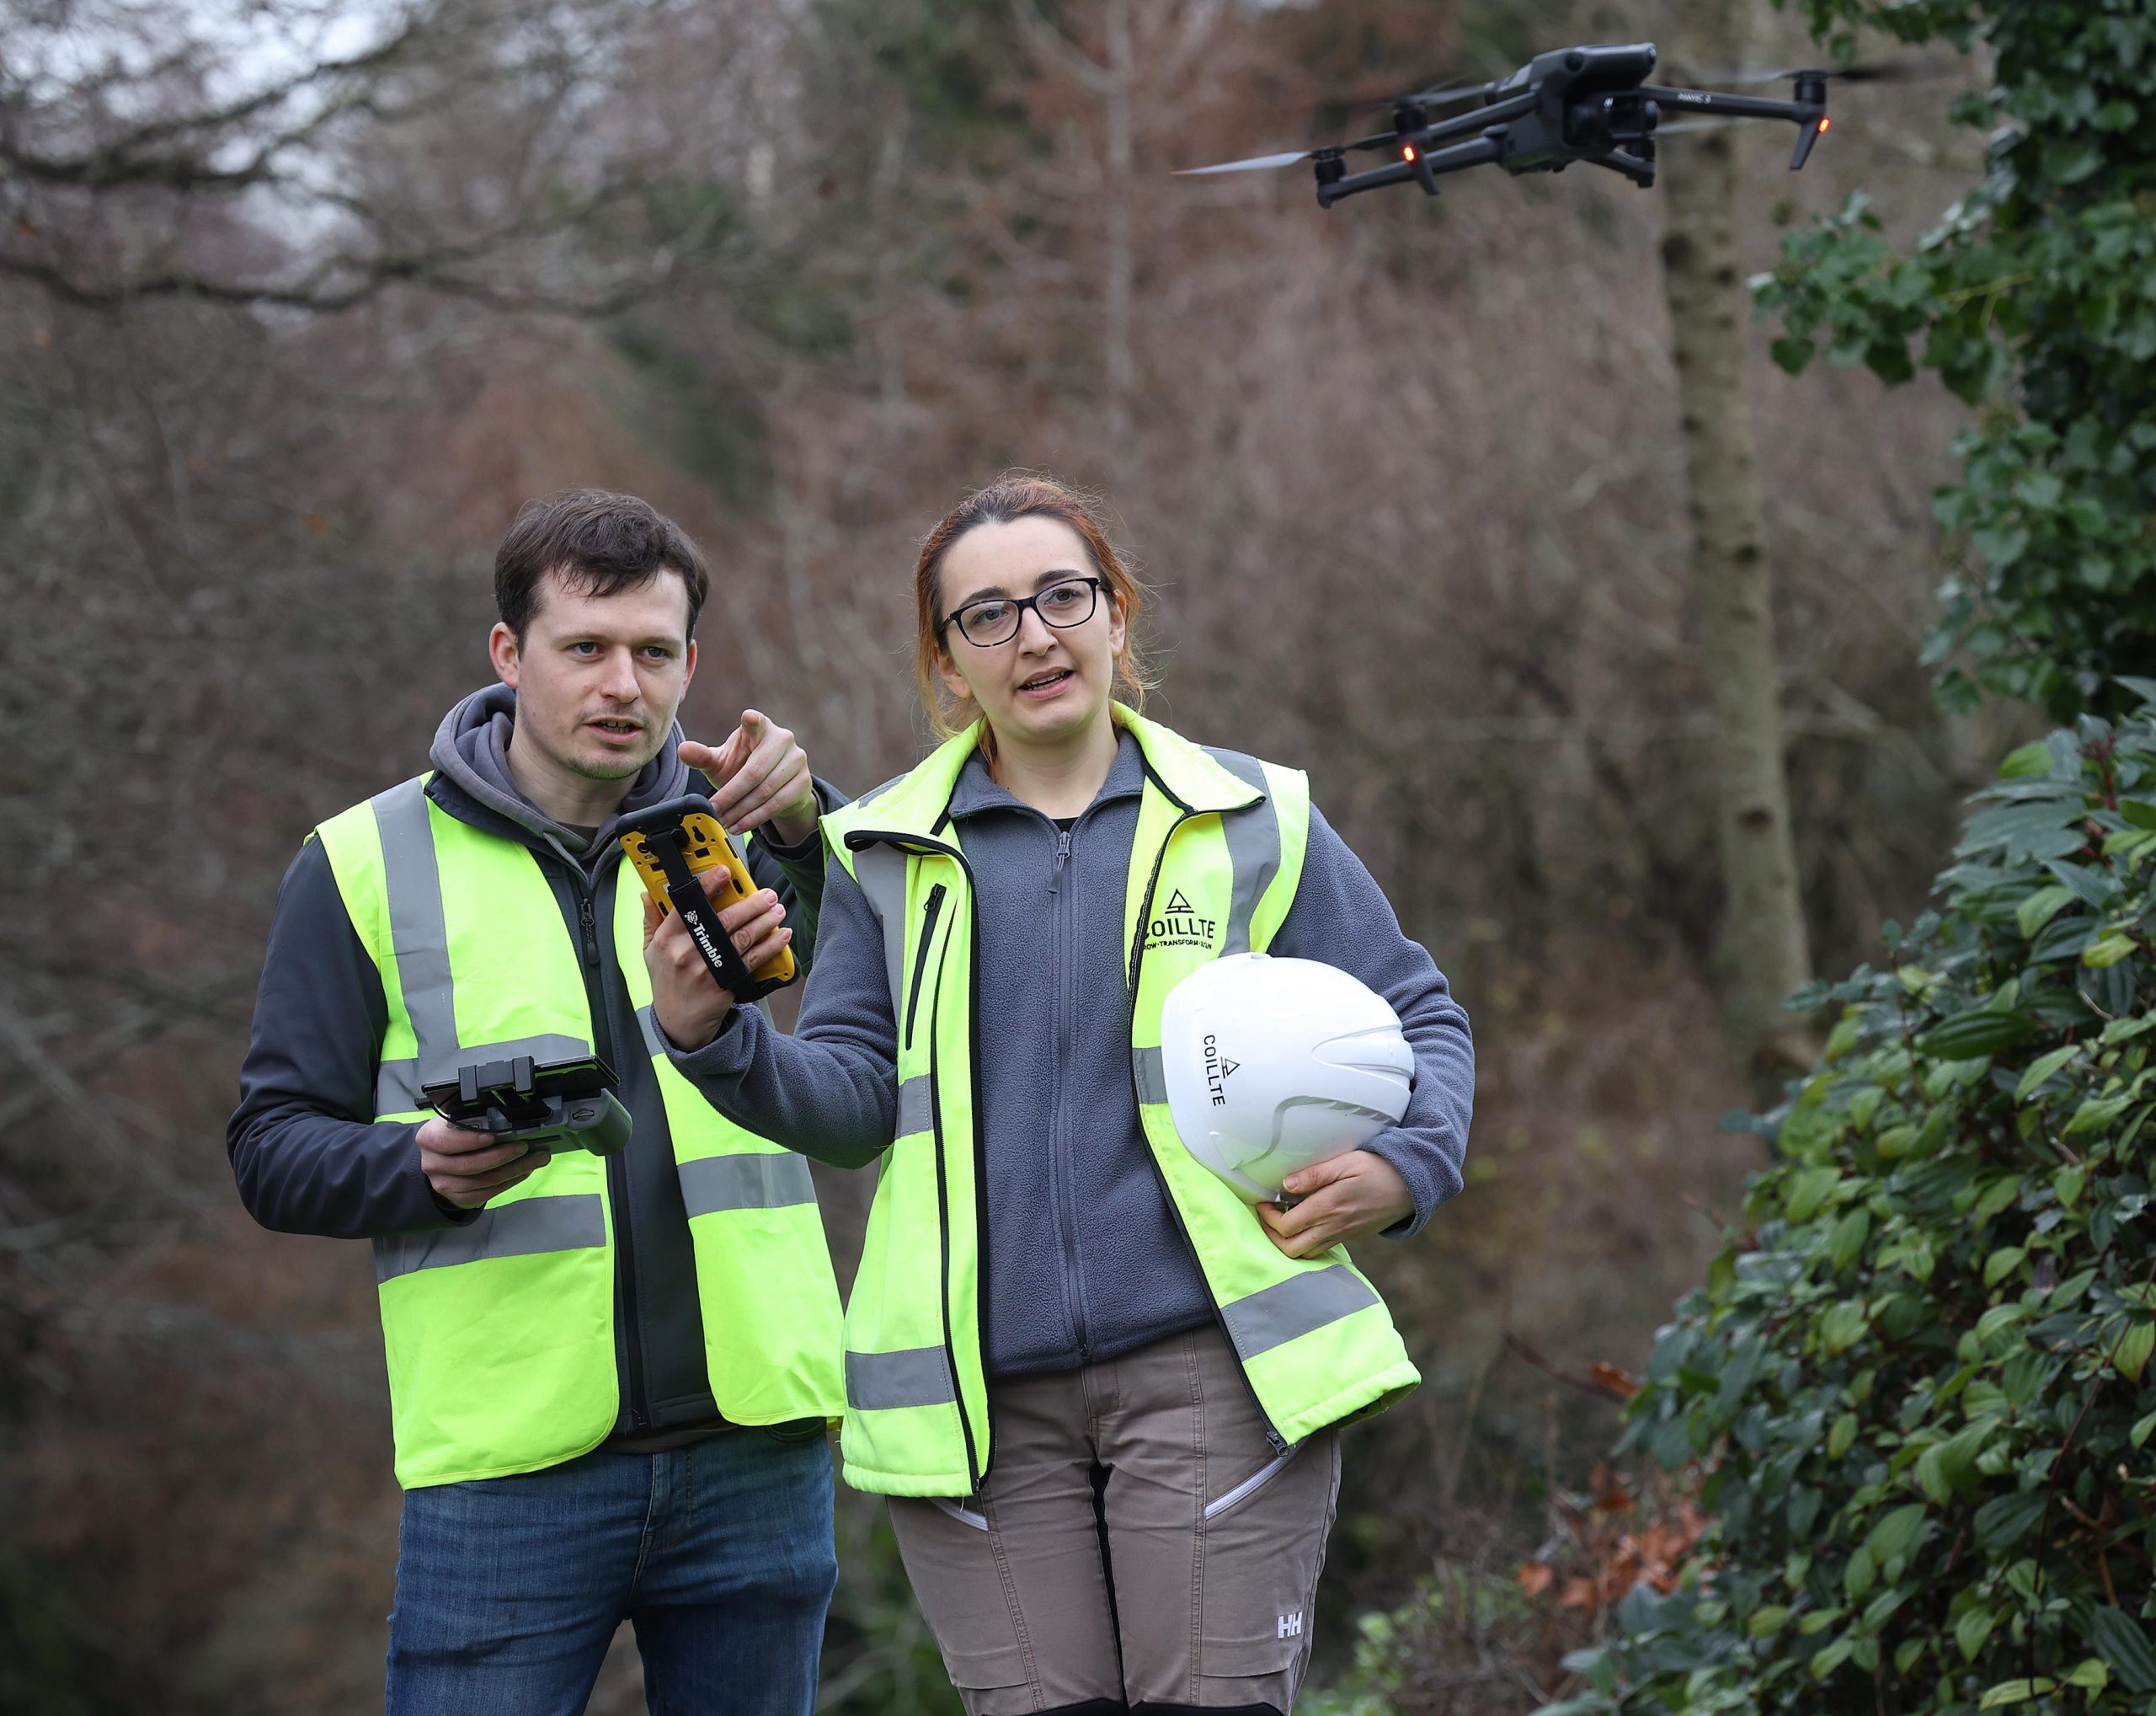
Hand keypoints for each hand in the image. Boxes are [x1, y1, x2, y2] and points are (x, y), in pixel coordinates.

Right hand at [418, 1115, 550, 1209]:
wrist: (442, 1160)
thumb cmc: (454, 1134)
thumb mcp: (456, 1121)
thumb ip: (472, 1119)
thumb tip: (506, 1118)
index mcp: (429, 1139)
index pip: (446, 1141)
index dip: (470, 1140)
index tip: (493, 1136)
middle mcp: (432, 1164)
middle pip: (470, 1165)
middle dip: (503, 1156)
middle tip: (525, 1147)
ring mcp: (443, 1184)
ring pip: (482, 1181)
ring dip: (513, 1170)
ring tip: (534, 1159)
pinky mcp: (457, 1198)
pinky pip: (486, 1193)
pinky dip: (508, 1182)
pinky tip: (522, 1172)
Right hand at [642, 867, 791, 1050]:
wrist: (679, 1023)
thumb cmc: (667, 983)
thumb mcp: (650, 952)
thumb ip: (651, 921)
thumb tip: (647, 894)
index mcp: (667, 939)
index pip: (686, 905)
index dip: (706, 886)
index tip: (723, 872)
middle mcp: (686, 952)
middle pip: (723, 920)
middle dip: (749, 904)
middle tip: (765, 894)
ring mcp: (707, 968)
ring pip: (742, 937)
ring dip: (764, 921)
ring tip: (776, 909)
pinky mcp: (725, 982)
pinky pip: (752, 959)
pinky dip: (770, 946)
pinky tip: (781, 935)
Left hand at [681, 711, 817, 846]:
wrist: (776, 788)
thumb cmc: (744, 768)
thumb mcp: (722, 762)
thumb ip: (703, 757)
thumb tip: (683, 750)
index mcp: (761, 728)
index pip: (756, 722)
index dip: (753, 721)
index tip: (748, 718)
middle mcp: (783, 739)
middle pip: (754, 771)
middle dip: (731, 795)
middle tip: (715, 809)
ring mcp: (797, 760)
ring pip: (765, 791)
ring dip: (741, 810)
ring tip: (724, 821)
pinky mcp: (804, 781)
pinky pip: (777, 803)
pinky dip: (755, 818)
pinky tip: (740, 825)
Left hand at [1256, 1150, 1413, 1258]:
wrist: (1409, 1187)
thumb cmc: (1376, 1169)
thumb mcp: (1346, 1162)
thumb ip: (1314, 1174)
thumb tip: (1285, 1185)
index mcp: (1329, 1207)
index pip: (1286, 1226)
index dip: (1268, 1217)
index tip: (1263, 1202)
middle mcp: (1333, 1227)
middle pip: (1290, 1248)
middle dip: (1271, 1234)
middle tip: (1268, 1214)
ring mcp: (1341, 1236)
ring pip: (1304, 1254)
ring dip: (1286, 1242)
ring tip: (1282, 1220)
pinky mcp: (1348, 1238)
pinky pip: (1320, 1251)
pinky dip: (1304, 1244)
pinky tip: (1303, 1226)